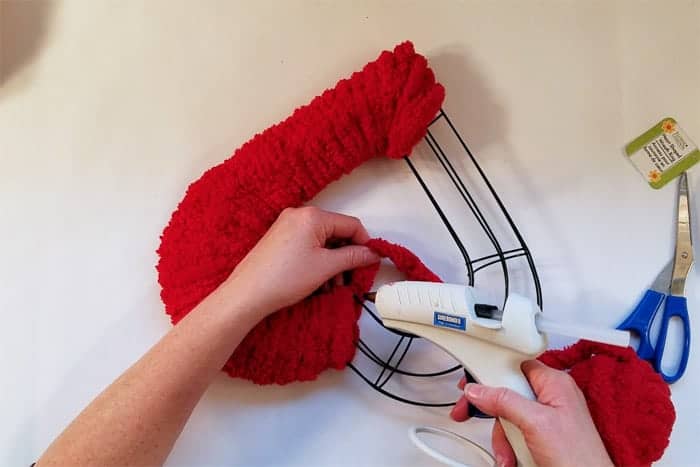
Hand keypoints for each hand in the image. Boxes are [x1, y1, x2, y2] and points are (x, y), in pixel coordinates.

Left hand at [221, 206, 379, 316]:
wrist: (247, 294)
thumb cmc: (284, 278)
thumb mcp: (326, 267)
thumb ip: (353, 256)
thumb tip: (372, 253)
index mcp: (312, 216)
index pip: (351, 224)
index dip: (364, 244)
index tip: (369, 263)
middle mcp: (298, 215)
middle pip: (336, 232)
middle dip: (345, 257)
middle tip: (349, 280)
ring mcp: (286, 226)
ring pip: (322, 242)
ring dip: (332, 263)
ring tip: (330, 287)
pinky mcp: (279, 239)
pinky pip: (307, 245)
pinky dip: (317, 261)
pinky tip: (317, 283)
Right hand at [450, 360, 612, 466]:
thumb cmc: (579, 457)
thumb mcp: (536, 423)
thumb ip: (504, 401)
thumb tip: (478, 389)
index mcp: (554, 382)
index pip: (514, 365)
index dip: (491, 372)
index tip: (471, 382)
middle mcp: (551, 396)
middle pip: (506, 392)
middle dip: (492, 413)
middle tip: (468, 414)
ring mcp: (547, 417)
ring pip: (508, 416)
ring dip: (502, 437)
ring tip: (508, 454)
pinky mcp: (542, 435)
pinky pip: (515, 433)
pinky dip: (509, 447)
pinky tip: (512, 458)